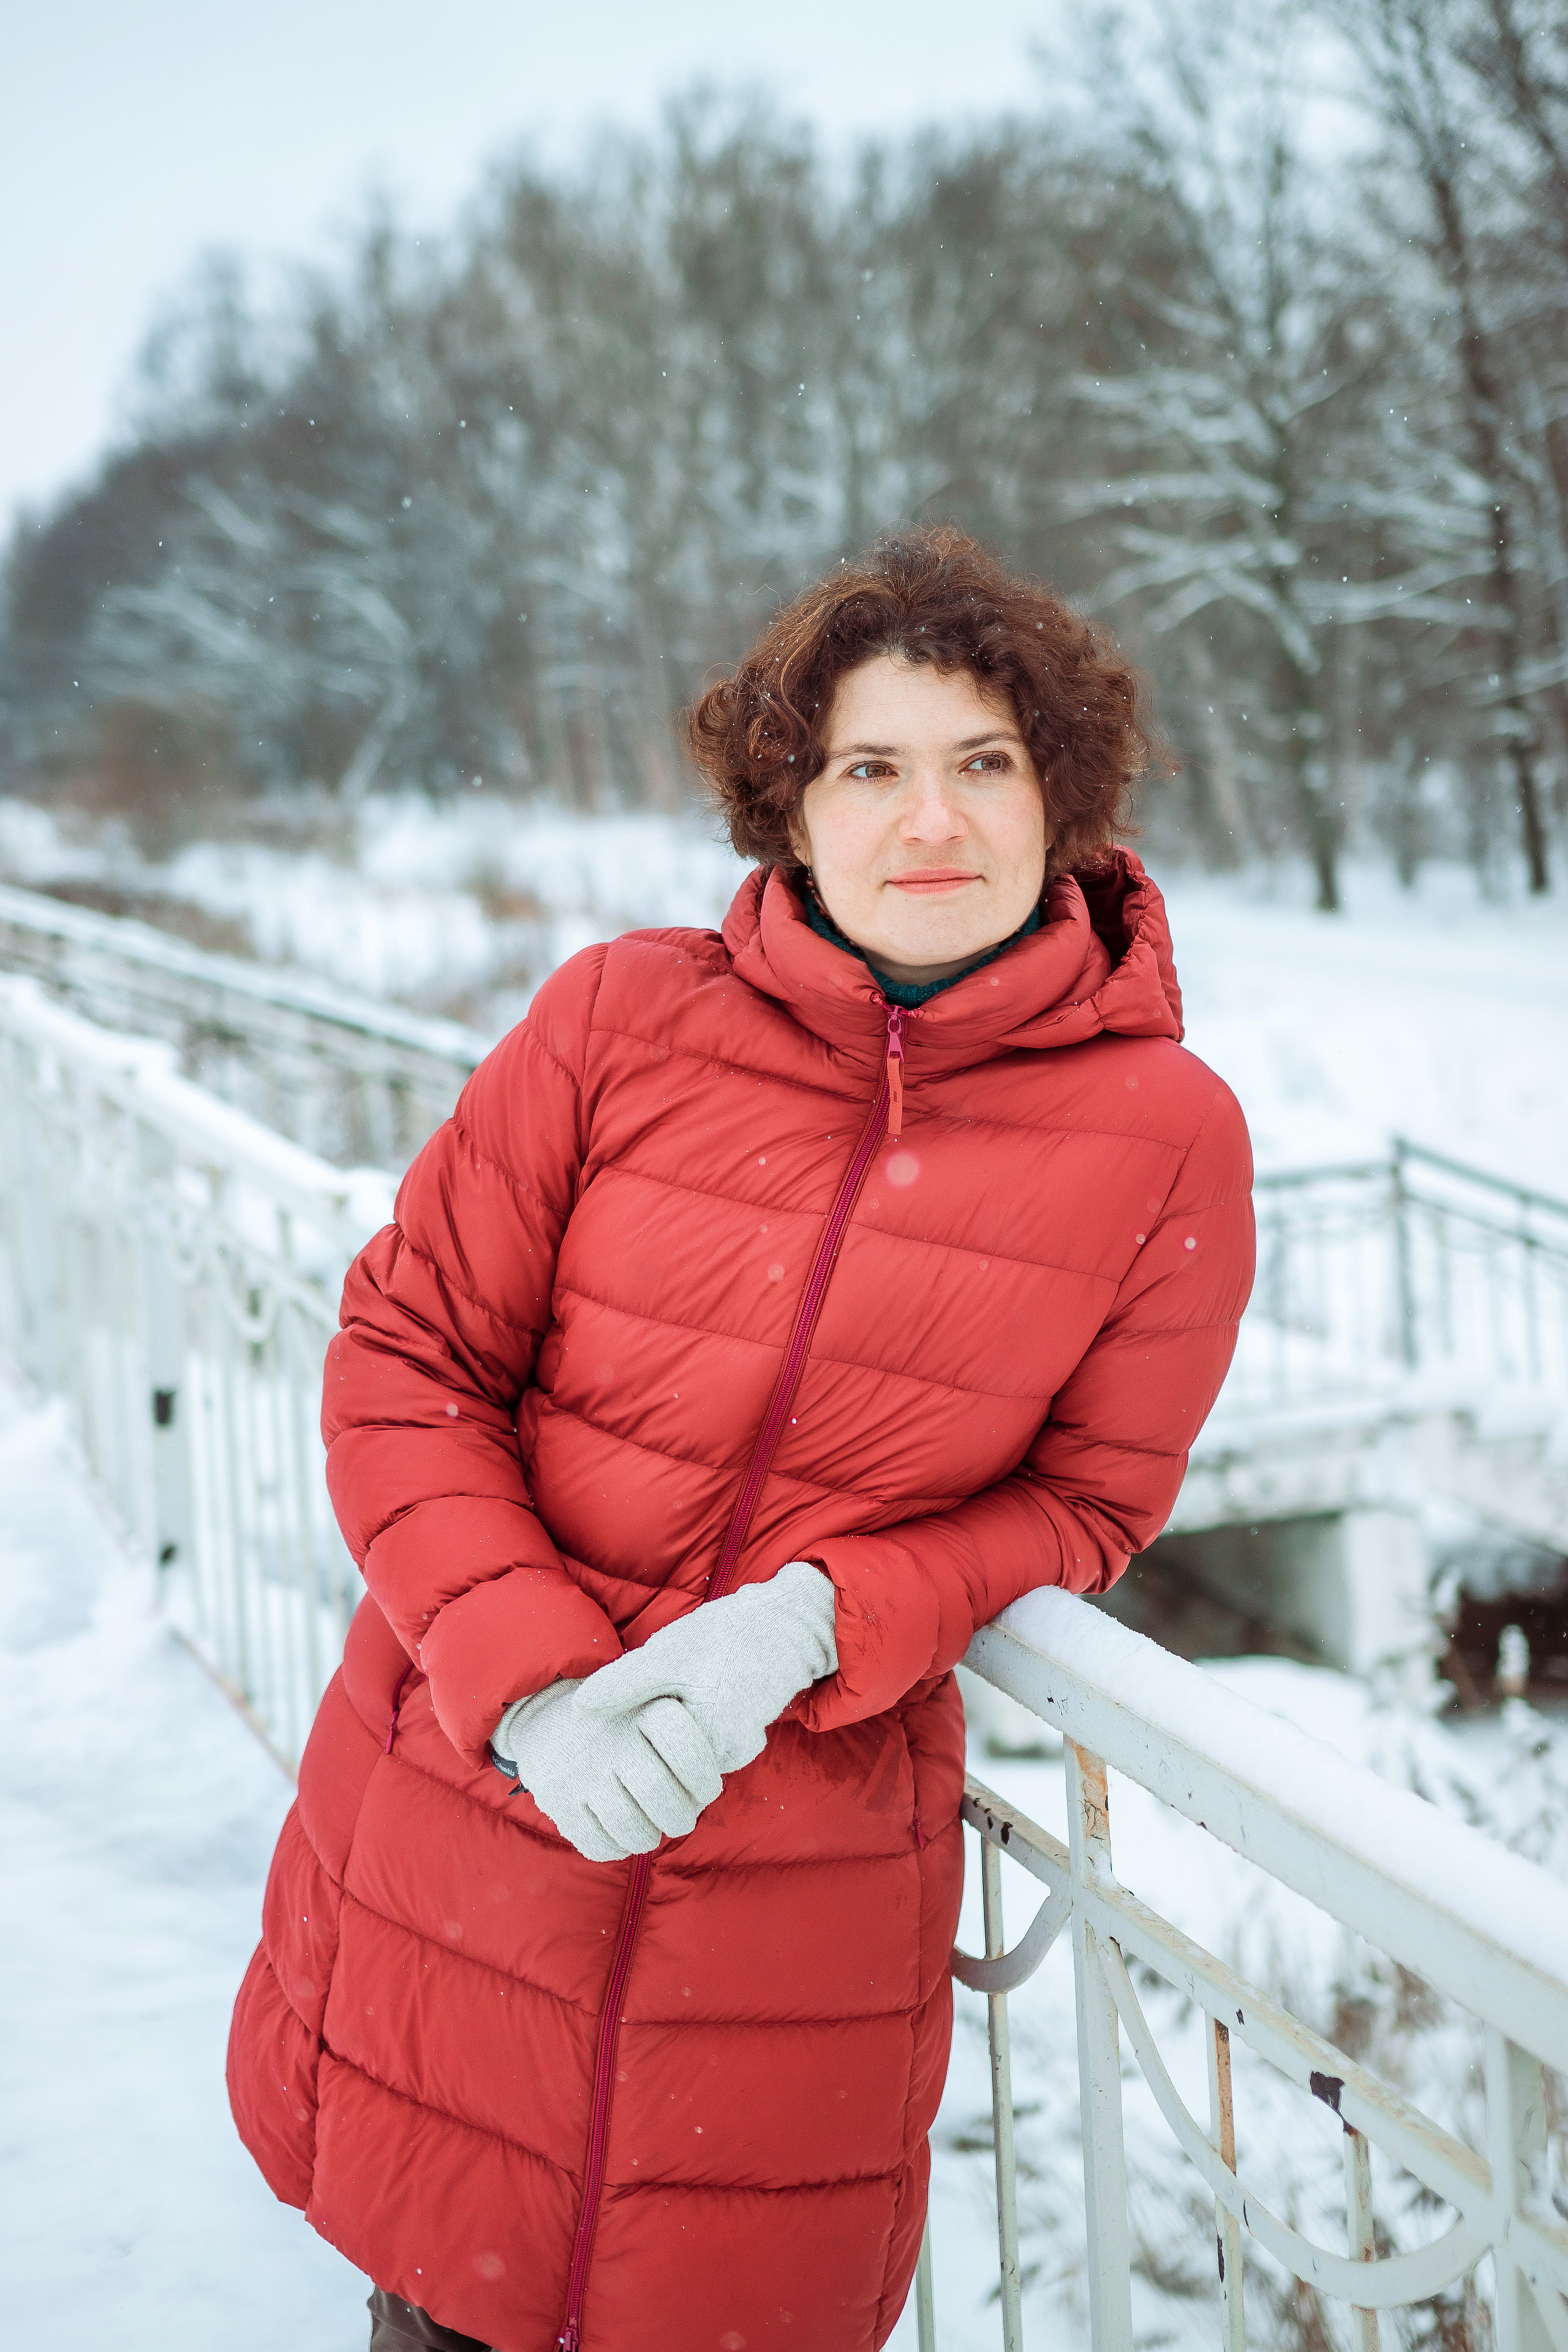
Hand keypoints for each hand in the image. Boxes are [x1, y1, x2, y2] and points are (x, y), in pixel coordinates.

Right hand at [491, 1678, 722, 1862]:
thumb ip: (693, 1724)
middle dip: (679, 1818)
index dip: (703, 1778)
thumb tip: (744, 1746)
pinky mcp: (556, 1799)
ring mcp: (578, 1769)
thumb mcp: (654, 1700)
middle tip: (681, 1819)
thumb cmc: (621, 1717)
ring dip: (647, 1838)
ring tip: (651, 1831)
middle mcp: (608, 1735)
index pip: (685, 1744)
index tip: (707, 1790)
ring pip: (631, 1827)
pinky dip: (615, 1848)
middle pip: (659, 1794)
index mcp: (639, 1707)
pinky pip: (599, 1843)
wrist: (543, 1716)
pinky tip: (619, 1835)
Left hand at [578, 1562, 837, 1773]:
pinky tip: (702, 1685)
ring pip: (684, 1745)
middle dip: (657, 1721)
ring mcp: (739, 1751)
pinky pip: (703, 1738)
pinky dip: (695, 1715)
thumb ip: (623, 1682)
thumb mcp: (668, 1653)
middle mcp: (727, 1756)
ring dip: (676, 1717)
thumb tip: (578, 1708)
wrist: (790, 1623)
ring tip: (687, 1680)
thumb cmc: (729, 1635)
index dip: (638, 1719)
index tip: (647, 1693)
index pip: (649, 1749)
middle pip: (666, 1753)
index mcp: (708, 1739)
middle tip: (669, 1684)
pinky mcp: (743, 1739)